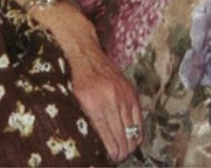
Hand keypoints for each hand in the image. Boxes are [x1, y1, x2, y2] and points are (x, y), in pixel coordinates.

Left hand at [32, 3, 141, 161]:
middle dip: (119, 155)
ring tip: (121, 152)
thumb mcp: (71, 102)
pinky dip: (136, 134)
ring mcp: (123, 94)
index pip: (108, 142)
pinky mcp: (131, 91)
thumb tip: (90, 150)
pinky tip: (130, 140)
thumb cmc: (72, 79)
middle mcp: (110, 99)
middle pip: (122, 141)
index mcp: (92, 104)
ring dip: (128, 147)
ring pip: (133, 133)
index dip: (109, 156)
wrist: (83, 52)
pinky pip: (139, 120)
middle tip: (113, 158)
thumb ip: (82, 123)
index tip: (105, 160)